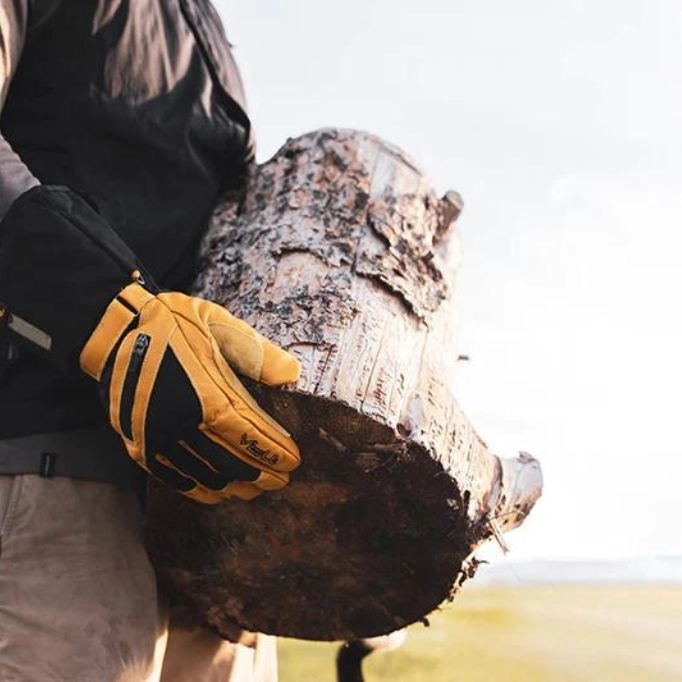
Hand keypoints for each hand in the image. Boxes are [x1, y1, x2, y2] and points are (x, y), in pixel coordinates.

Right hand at [80, 281, 299, 502]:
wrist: (113, 329)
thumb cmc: (172, 323)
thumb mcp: (219, 324)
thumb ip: (258, 353)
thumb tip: (293, 376)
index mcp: (206, 394)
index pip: (249, 436)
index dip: (273, 453)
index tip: (293, 462)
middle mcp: (181, 423)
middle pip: (230, 462)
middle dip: (261, 475)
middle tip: (281, 481)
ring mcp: (156, 438)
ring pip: (204, 476)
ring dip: (234, 486)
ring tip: (254, 489)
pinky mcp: (138, 444)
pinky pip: (173, 477)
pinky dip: (198, 489)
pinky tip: (216, 492)